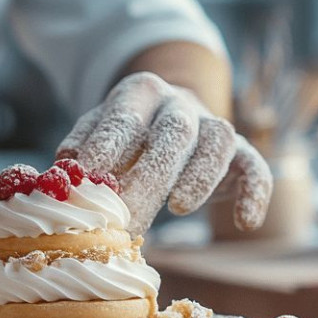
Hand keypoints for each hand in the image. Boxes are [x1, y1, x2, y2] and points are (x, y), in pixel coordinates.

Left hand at [57, 71, 271, 233]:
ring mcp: (214, 126)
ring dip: (200, 176)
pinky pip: (255, 167)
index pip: (125, 116)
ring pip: (218, 141)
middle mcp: (180, 105)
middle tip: (130, 216)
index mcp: (140, 94)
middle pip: (173, 131)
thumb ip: (82, 149)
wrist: (172, 116)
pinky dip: (254, 193)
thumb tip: (62, 174)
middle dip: (151, 175)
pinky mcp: (241, 152)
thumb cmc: (126, 136)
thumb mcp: (97, 132)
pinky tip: (245, 223)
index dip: (108, 144)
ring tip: (179, 209)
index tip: (90, 174)